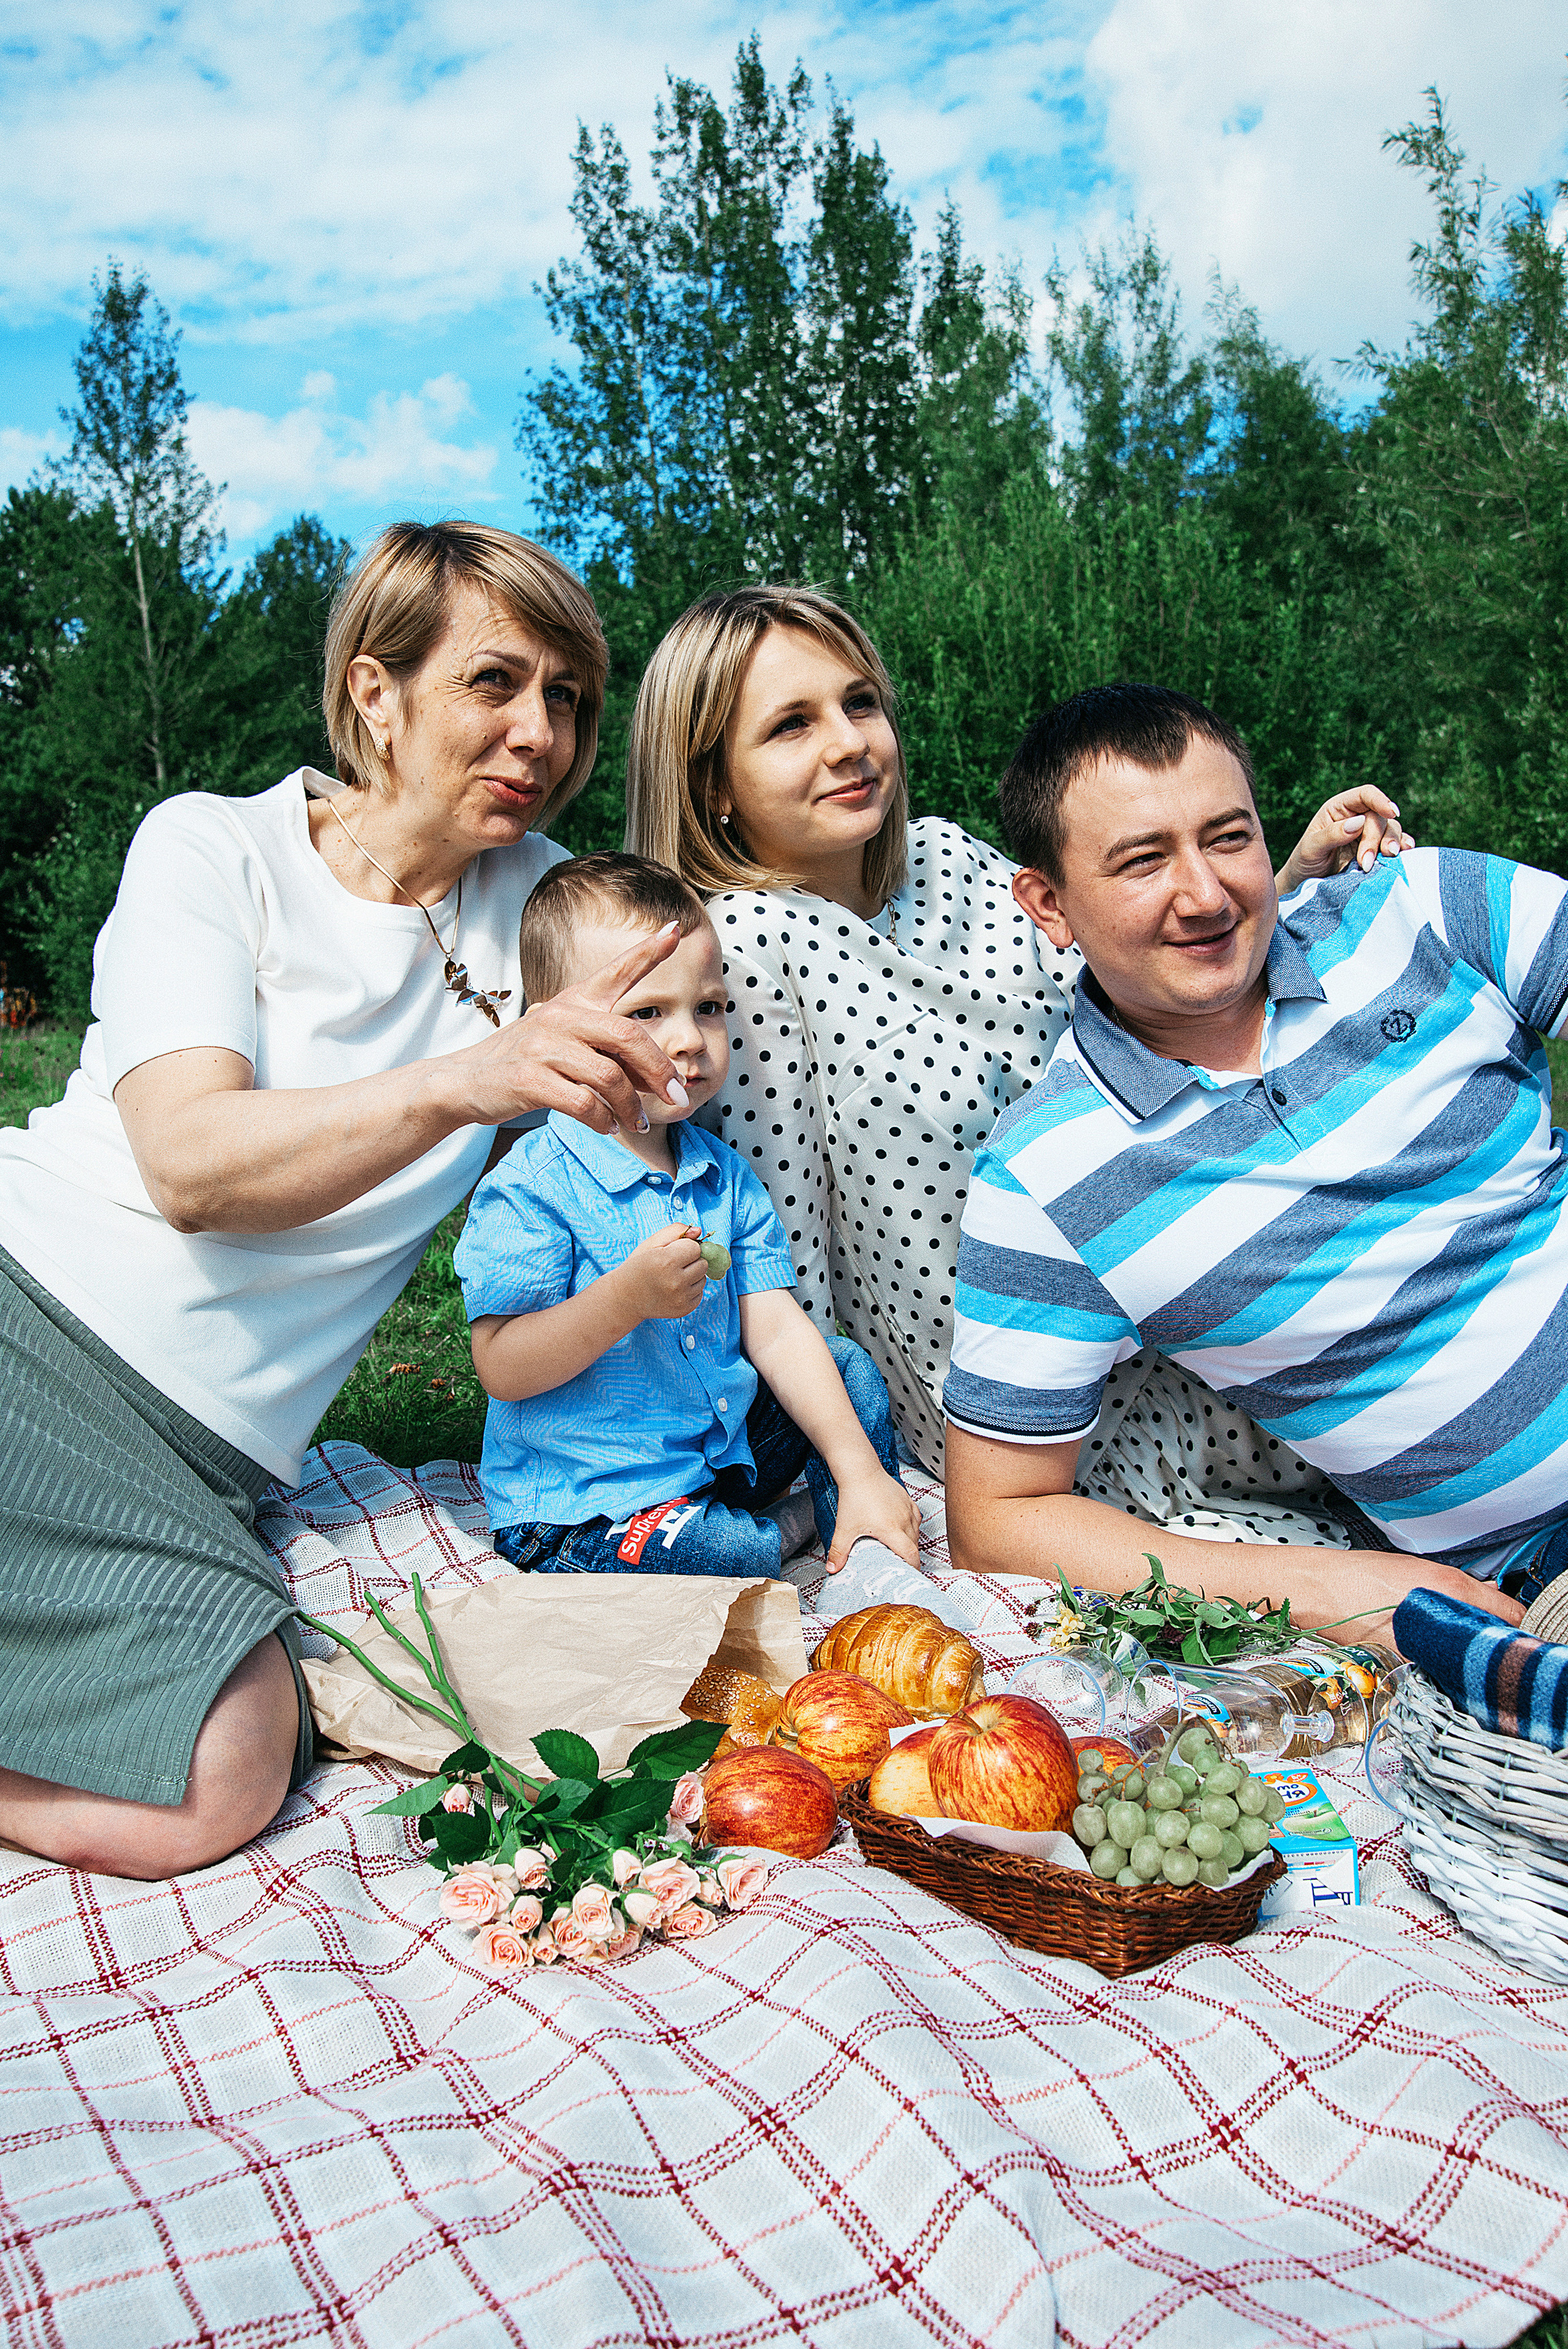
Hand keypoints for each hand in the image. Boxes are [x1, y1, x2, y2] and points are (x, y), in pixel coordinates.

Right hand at [441, 921, 688, 1132]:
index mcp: (573, 1002)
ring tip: (638, 1123)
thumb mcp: (563, 1039)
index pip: (615, 972)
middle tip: (677, 1097)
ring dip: (632, 1107)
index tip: (675, 929)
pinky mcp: (528, 1079)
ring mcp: (542, 1046)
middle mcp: (560, 1017)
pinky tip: (607, 1126)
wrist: (465, 1081)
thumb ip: (608, 1049)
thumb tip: (659, 1077)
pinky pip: (583, 1102)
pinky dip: (603, 1120)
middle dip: (660, 1071)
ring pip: (610, 1077)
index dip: (647, 951)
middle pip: (628, 1037)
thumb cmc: (524, 1060)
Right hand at [617, 1224, 708, 1323]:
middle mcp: (676, 1282)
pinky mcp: (684, 1309)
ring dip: (692, 1276)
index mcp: (666, 1261)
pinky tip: (674, 1289)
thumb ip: (676, 1231)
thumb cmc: (639, 1265)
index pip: (696, 1248)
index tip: (672, 1252)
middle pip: (703, 1264)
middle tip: (672, 1265)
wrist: (625, 1297)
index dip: (685, 1247)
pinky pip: (700, 1293)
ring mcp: (681, 1298)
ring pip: (703, 1279)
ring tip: (672, 1277)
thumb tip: (699, 1231)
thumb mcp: (652, 1243)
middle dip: (691, 1261)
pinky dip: (690, 1289)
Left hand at [825, 1467, 922, 1572]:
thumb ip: (839, 1551)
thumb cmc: (854, 1496)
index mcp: (892, 1530)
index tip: (909, 1574)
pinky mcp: (907, 1499)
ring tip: (899, 1548)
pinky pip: (916, 1518)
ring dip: (911, 1542)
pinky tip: (903, 1529)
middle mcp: (904, 1520)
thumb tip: (833, 1568)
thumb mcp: (845, 1528)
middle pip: (915, 1545)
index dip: (912, 1567)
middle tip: (900, 1564)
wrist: (860, 1470)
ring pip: (916, 1532)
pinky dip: (912, 1527)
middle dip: (910, 1557)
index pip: (911, 1555)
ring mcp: (907, 1509)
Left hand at [1275, 787, 1414, 895]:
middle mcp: (1357, 817)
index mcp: (1339, 808)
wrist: (1308, 885)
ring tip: (1387, 859)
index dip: (1380, 800)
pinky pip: (1397, 844)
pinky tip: (1405, 853)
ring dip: (1392, 844)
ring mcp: (1369, 834)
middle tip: (1365, 863)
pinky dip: (1403, 847)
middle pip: (1380, 817)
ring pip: (1391, 829)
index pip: (1365, 795)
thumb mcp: (1311, 849)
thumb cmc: (1305, 862)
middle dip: (1376, 839)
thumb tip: (1358, 822)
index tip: (1391, 812)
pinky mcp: (1377, 851)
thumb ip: (1332, 835)